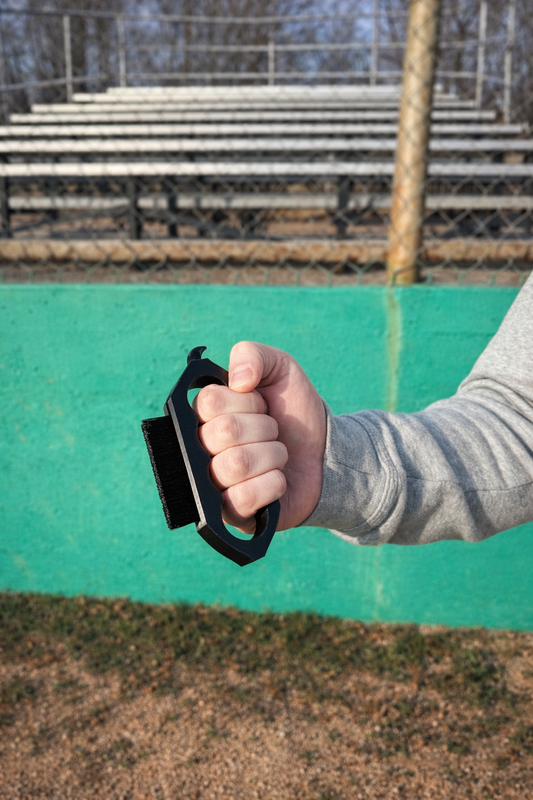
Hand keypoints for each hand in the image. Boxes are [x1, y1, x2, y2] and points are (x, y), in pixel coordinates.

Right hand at [195, 342, 326, 532]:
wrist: (326, 453)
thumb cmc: (294, 412)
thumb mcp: (280, 369)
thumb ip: (253, 354)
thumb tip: (237, 378)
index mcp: (205, 415)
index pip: (208, 402)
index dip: (245, 402)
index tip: (261, 405)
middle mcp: (201, 450)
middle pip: (222, 433)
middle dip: (264, 428)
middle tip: (274, 432)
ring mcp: (214, 485)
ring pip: (233, 465)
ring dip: (272, 456)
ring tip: (278, 456)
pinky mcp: (232, 514)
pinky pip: (242, 498)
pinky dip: (273, 485)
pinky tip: (278, 481)